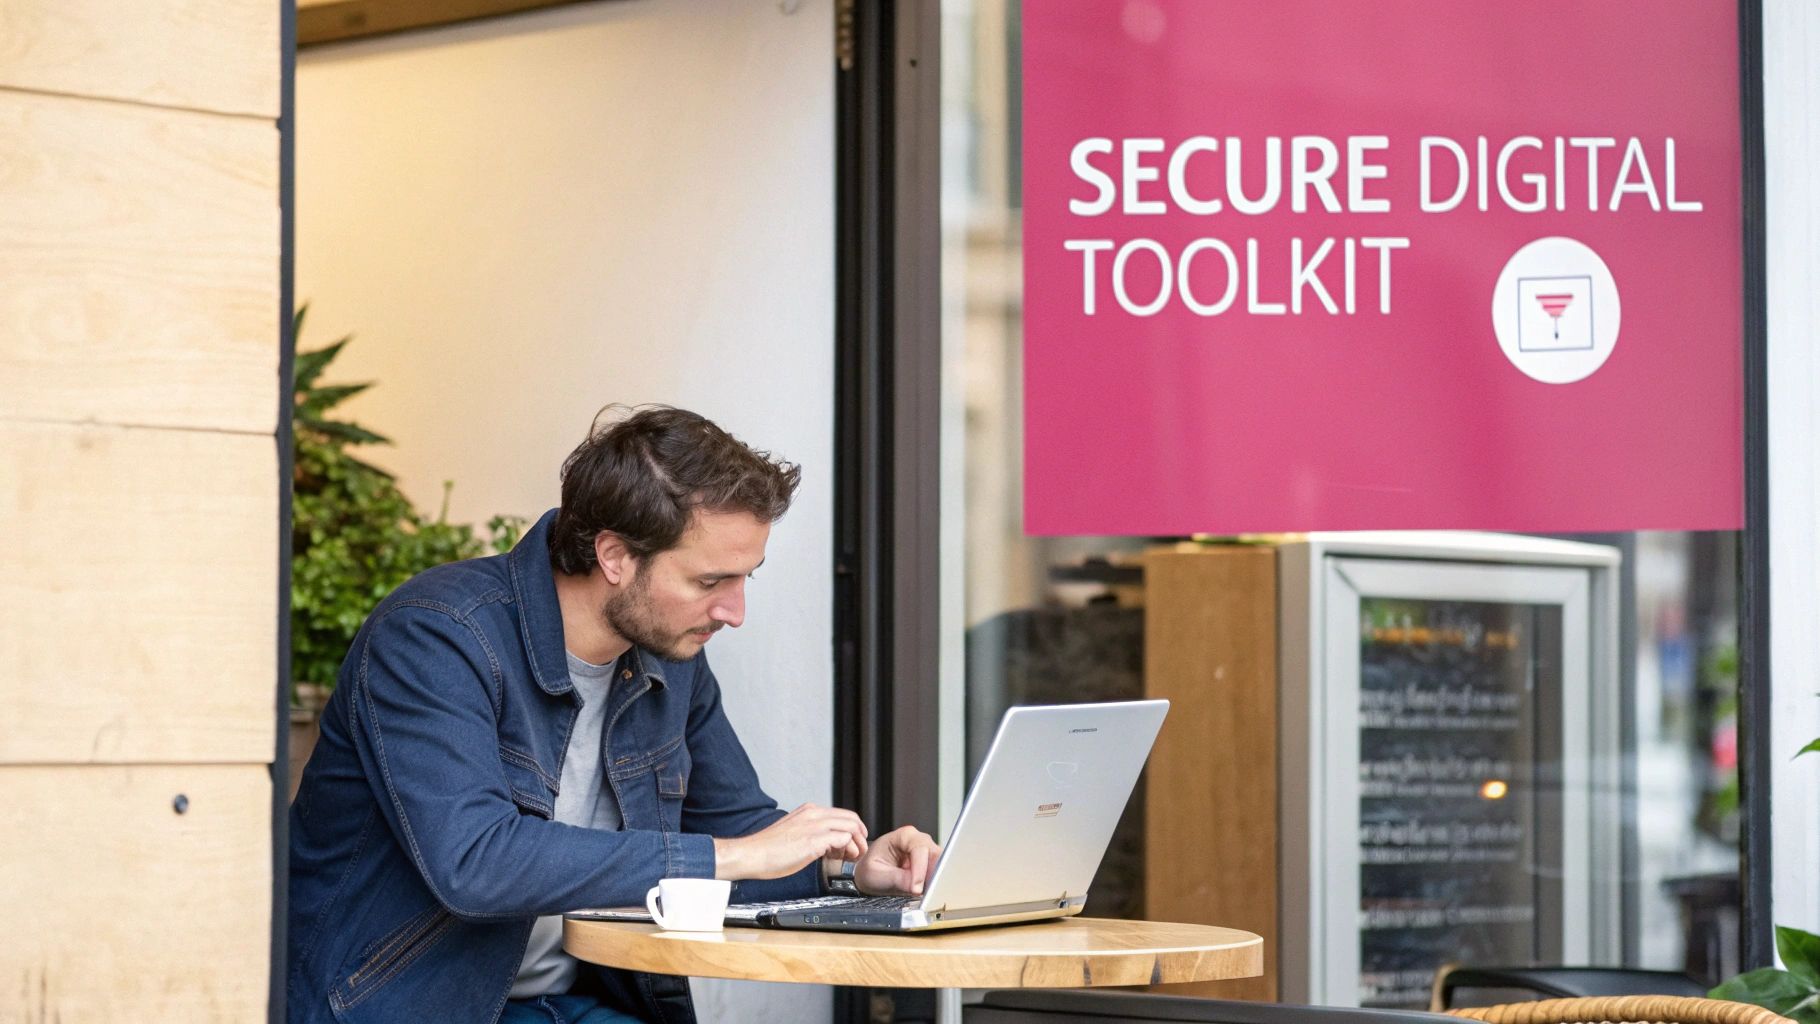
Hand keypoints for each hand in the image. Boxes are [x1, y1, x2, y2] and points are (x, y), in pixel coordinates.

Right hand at [714, 803, 868, 880]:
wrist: (751, 855)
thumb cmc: (768, 850)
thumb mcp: (793, 833)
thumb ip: (810, 832)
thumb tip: (826, 843)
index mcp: (808, 810)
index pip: (841, 814)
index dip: (852, 829)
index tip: (852, 844)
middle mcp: (813, 813)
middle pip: (851, 818)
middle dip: (860, 835)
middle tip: (858, 851)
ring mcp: (814, 825)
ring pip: (850, 826)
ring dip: (857, 843)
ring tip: (852, 857)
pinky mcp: (813, 840)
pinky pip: (843, 839)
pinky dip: (848, 850)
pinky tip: (840, 859)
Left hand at [853, 825, 941, 895]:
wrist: (869, 875)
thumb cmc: (870, 870)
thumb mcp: (876, 875)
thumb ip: (896, 879)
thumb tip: (915, 887)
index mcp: (903, 836)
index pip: (920, 848)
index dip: (920, 869)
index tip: (916, 888)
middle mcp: (918, 840)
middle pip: (935, 854)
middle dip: (931, 874)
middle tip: (924, 892)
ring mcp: (926, 852)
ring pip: (940, 864)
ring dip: (934, 880)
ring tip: (923, 893)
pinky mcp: (930, 864)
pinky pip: (939, 872)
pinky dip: (934, 883)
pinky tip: (926, 891)